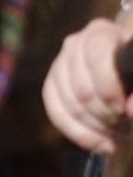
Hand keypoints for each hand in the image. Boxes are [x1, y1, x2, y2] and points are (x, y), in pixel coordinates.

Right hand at [44, 17, 132, 154]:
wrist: (129, 73)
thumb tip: (129, 111)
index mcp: (101, 32)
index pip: (95, 57)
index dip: (109, 88)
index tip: (123, 111)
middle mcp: (75, 43)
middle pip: (81, 86)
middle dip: (104, 115)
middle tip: (122, 126)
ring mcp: (60, 63)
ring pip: (68, 102)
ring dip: (94, 126)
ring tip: (115, 134)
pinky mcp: (52, 84)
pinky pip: (55, 111)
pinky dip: (77, 133)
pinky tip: (98, 143)